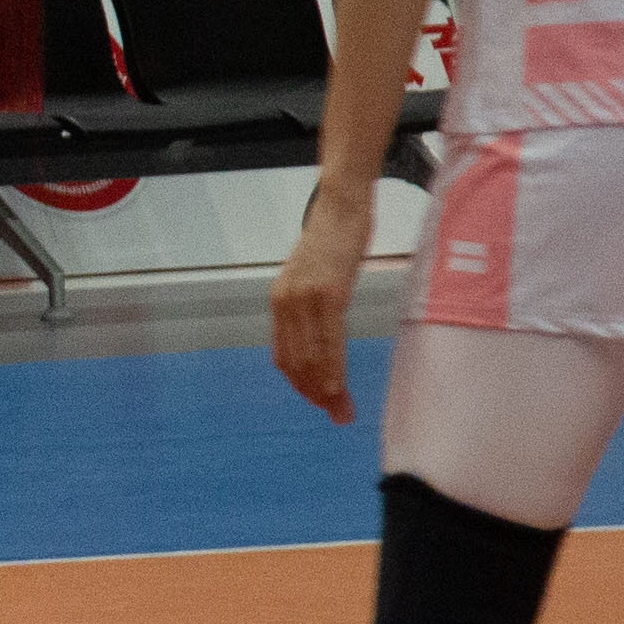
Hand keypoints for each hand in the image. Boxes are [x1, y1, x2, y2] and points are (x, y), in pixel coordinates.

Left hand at [270, 180, 377, 418]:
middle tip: (338, 417)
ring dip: (327, 391)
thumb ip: (310, 307)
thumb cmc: (333, 240)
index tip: (320, 403)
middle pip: (297, 362)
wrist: (340, 205)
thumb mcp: (313, 277)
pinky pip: (329, 340)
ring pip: (312, 357)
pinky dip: (332, 369)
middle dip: (316, 395)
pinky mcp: (327, 293)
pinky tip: (338, 389)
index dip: (301, 384)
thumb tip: (319, 337)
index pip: (285, 355)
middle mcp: (286, 303)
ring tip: (343, 413)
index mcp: (280, 302)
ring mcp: (305, 299)